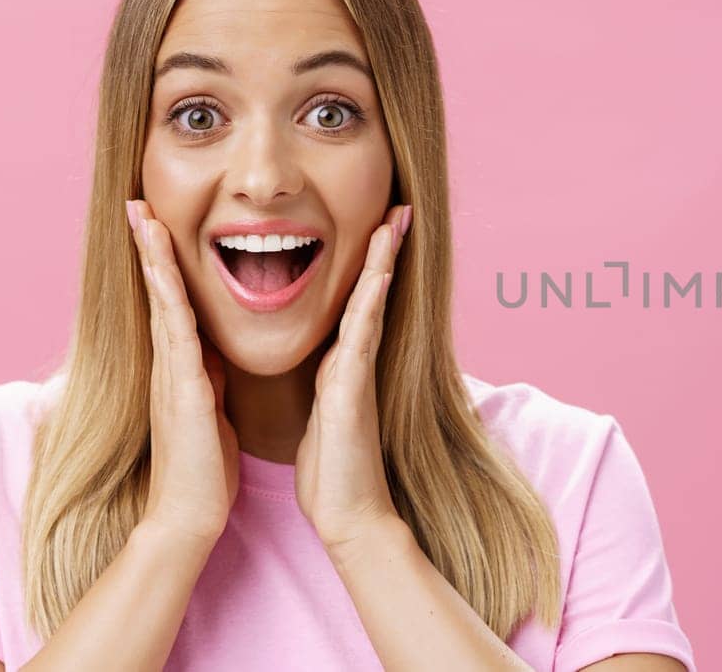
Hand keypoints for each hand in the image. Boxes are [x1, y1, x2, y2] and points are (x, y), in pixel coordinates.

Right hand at [126, 199, 240, 549]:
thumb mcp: (211, 410)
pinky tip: (166, 275)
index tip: (159, 225)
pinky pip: (177, 336)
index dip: (166, 265)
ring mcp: (173, 376)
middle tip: (138, 203)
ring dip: (154, 262)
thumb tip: (212, 355)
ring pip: (163, 305)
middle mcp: (171, 365)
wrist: (191, 515)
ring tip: (144, 219)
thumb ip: (209, 379)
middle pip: (160, 293)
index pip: (175, 304)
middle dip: (150, 248)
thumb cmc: (206, 468)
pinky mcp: (184, 391)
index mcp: (184, 367)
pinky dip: (171, 302)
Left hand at [296, 204, 411, 550]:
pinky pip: (361, 337)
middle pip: (370, 292)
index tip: (374, 226)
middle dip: (383, 250)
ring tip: (393, 223)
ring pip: (371, 305)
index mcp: (341, 363)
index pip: (353, 302)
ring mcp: (357, 373)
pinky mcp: (352, 391)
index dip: (364, 265)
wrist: (349, 514)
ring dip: (382, 263)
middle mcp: (354, 361)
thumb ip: (327, 383)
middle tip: (397, 207)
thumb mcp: (324, 413)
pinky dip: (370, 303)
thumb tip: (327, 365)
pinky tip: (377, 277)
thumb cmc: (332, 470)